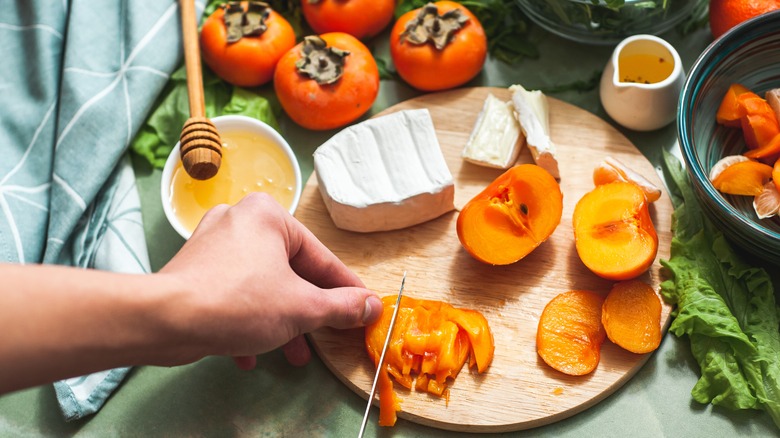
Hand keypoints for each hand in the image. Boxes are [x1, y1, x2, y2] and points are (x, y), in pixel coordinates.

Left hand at [159, 192, 382, 368]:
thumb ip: (342, 307)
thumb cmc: (238, 303)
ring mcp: (213, 243)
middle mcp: (240, 219)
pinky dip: (247, 320)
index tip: (364, 308)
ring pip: (262, 285)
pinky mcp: (193, 268)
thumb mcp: (302, 308)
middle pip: (290, 271)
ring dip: (280, 321)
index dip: (346, 289)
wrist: (165, 320)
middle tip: (326, 336)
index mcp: (269, 214)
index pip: (321, 257)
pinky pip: (233, 292)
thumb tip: (372, 306)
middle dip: (307, 311)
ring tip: (292, 355)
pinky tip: (249, 354)